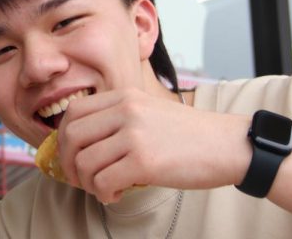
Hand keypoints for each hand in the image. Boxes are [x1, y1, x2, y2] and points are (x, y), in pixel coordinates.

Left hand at [56, 87, 249, 202]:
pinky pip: (103, 182)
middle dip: (68, 163)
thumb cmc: (189, 135)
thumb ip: (117, 119)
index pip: (74, 112)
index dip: (63, 138)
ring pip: (85, 162)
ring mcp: (134, 135)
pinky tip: (117, 195)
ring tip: (104, 189)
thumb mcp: (149, 111)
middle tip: (80, 179)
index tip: (71, 157)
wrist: (228, 145)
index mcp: (125, 96)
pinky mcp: (144, 161)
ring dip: (88, 183)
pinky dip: (103, 194)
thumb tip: (81, 144)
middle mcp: (126, 110)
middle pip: (72, 136)